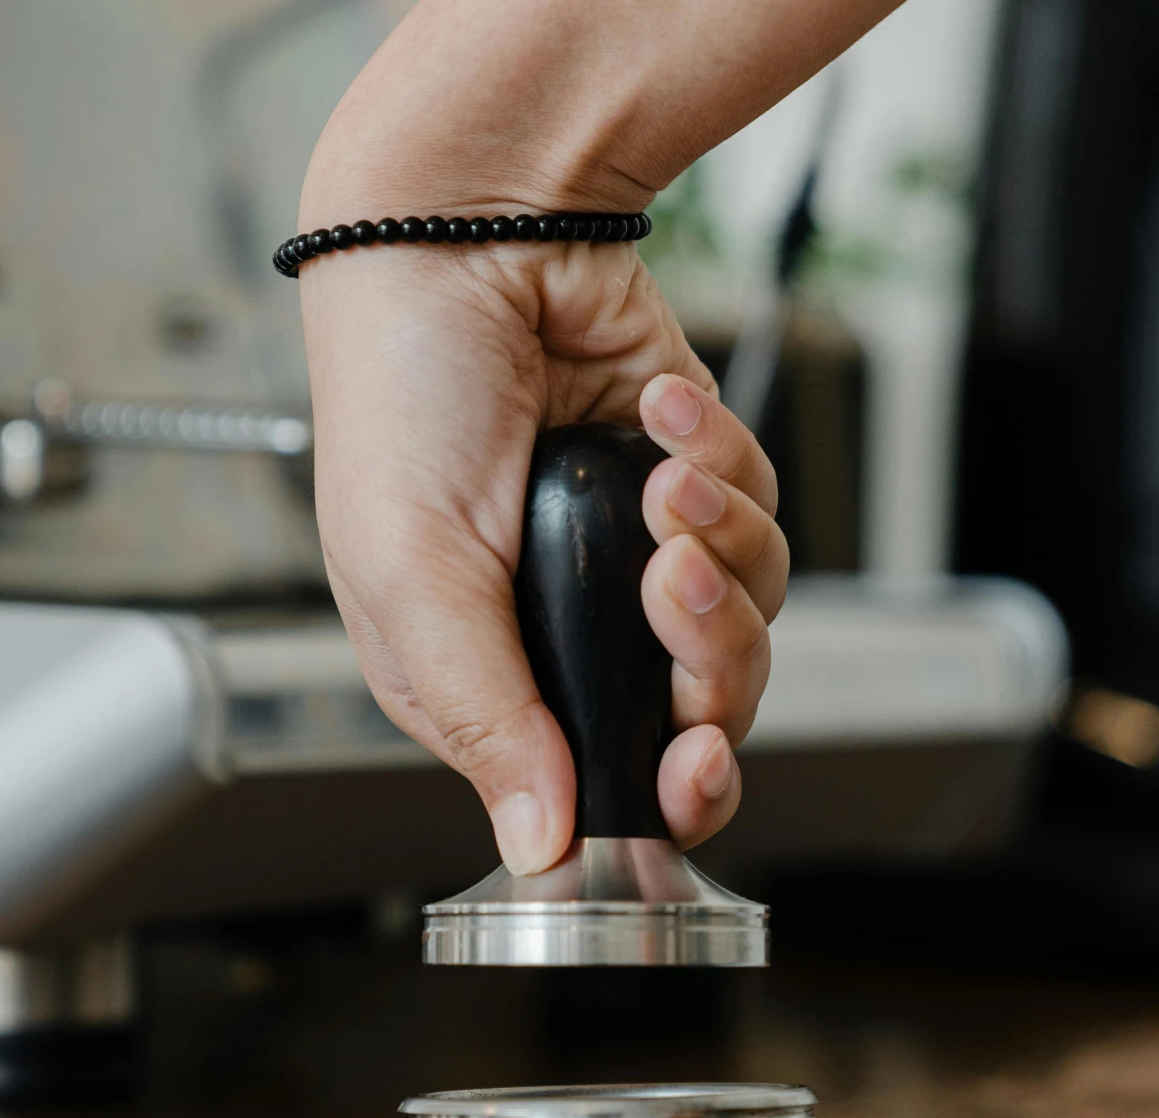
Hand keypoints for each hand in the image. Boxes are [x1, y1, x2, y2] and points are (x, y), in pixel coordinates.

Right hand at [300, 240, 788, 870]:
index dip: (667, 792)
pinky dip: (721, 465)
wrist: (468, 231)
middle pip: (698, 712)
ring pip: (747, 617)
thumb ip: (486, 718)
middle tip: (674, 583)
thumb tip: (537, 845)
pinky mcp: (695, 482)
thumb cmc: (400, 394)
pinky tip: (657, 415)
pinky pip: (758, 514)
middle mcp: (569, 629)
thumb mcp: (408, 574)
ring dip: (717, 547)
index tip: (696, 764)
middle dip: (705, 654)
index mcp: (486, 678)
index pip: (600, 784)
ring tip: (662, 481)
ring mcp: (637, 556)